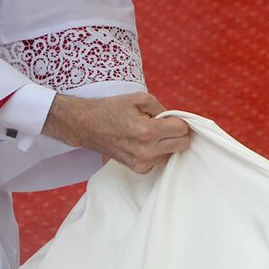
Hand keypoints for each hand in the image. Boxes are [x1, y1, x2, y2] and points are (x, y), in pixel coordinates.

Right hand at [41, 91, 189, 173]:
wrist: (86, 126)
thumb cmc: (112, 109)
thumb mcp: (140, 98)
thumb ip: (163, 109)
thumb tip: (178, 121)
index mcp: (147, 130)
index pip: (182, 130)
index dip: (179, 121)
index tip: (171, 118)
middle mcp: (146, 150)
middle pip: (182, 145)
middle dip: (177, 133)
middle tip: (165, 126)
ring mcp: (143, 163)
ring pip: (172, 154)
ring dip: (167, 143)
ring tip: (149, 134)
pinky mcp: (139, 169)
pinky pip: (160, 160)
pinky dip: (157, 151)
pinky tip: (143, 143)